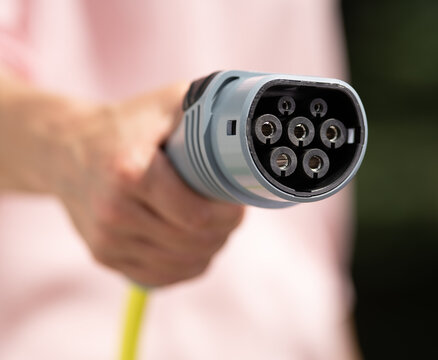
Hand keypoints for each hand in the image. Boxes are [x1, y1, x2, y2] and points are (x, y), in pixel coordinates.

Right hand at [53, 84, 243, 285]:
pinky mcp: (104, 257)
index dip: (229, 214)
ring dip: (209, 248)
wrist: (67, 149)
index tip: (237, 202)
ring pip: (182, 263)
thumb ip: (209, 108)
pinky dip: (187, 266)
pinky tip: (193, 245)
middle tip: (230, 213)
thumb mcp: (167, 101)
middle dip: (224, 230)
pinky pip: (162, 277)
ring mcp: (107, 240)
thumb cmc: (126, 124)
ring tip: (214, 226)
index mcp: (130, 173)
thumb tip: (256, 120)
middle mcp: (114, 212)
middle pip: (193, 242)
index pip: (197, 216)